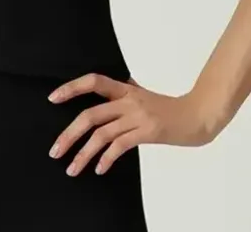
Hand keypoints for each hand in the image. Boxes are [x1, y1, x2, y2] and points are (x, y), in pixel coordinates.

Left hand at [46, 72, 215, 176]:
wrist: (198, 115)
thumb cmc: (171, 107)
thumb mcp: (144, 94)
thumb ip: (126, 92)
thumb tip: (109, 91)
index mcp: (125, 88)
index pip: (93, 81)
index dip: (71, 88)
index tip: (52, 98)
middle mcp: (128, 100)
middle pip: (90, 114)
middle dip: (69, 134)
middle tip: (55, 150)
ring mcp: (137, 116)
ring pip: (102, 134)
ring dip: (83, 154)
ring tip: (72, 169)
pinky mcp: (147, 132)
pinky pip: (120, 146)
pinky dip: (106, 159)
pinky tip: (99, 169)